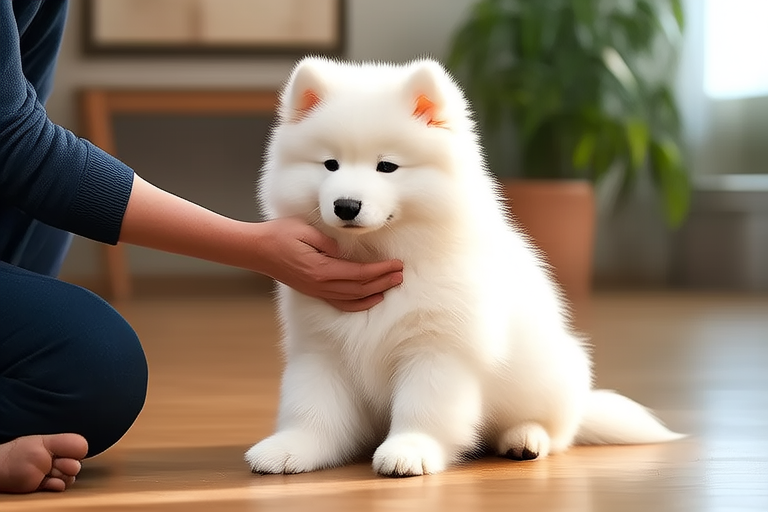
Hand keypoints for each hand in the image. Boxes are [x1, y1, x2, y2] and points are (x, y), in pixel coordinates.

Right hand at [120, 175, 402, 311]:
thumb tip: (346, 250)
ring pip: (353, 299)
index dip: (380, 272)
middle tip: (401, 274)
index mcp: (320, 270)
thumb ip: (328, 242)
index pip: (359, 275)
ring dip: (375, 293)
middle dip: (383, 282)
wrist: (256, 250)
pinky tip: (371, 298)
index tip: (396, 265)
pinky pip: (341, 303)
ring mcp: (317, 291)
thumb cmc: (280, 234)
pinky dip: (359, 303)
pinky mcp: (314, 292)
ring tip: (392, 285)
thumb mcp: (305, 230)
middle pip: (360, 289)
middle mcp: (321, 285)